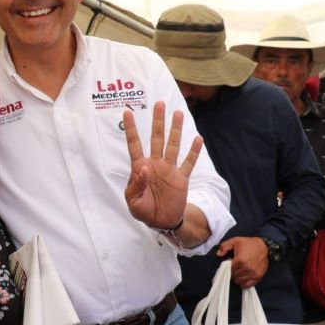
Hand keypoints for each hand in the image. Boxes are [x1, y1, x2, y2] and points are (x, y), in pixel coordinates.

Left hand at [123, 101, 202, 230]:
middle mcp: (155, 163)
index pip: (135, 144)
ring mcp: (169, 169)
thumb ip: (136, 184)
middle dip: (158, 121)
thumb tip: (145, 167)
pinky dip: (193, 151)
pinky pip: (188, 162)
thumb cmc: (143, 210)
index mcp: (140, 168)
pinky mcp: (181, 178)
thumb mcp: (133, 201)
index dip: (132, 129)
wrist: (161, 221)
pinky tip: (198, 138)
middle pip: (156, 138)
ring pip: (173, 145)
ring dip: (176, 130)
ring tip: (178, 113)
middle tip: (159, 103)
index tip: (127, 112)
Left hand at [217, 237, 268, 287]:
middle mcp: (247, 268)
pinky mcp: (258, 276)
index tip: (230, 263)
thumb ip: (224, 246)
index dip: (227, 267)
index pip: (228, 269)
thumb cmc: (248, 243)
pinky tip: (242, 278)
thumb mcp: (235, 241)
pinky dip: (243, 283)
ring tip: (239, 271)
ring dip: (237, 278)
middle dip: (232, 272)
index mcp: (240, 260)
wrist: (264, 245)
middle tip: (235, 267)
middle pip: (233, 276)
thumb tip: (218, 254)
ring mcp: (253, 273)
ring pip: (239, 281)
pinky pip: (248, 285)